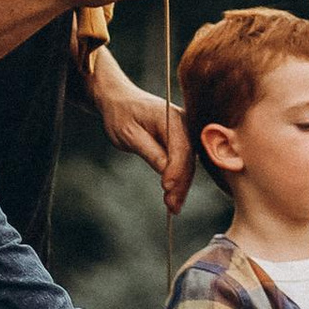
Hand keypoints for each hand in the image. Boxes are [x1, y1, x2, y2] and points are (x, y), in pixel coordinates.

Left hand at [93, 50, 193, 214]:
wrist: (119, 100)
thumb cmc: (121, 114)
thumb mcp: (129, 133)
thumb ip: (149, 151)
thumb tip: (165, 171)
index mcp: (172, 116)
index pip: (180, 147)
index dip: (176, 170)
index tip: (167, 188)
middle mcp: (184, 123)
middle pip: (188, 158)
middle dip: (181, 183)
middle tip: (172, 206)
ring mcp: (185, 132)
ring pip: (188, 164)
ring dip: (181, 186)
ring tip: (173, 207)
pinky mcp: (181, 141)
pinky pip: (183, 162)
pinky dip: (179, 179)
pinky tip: (174, 196)